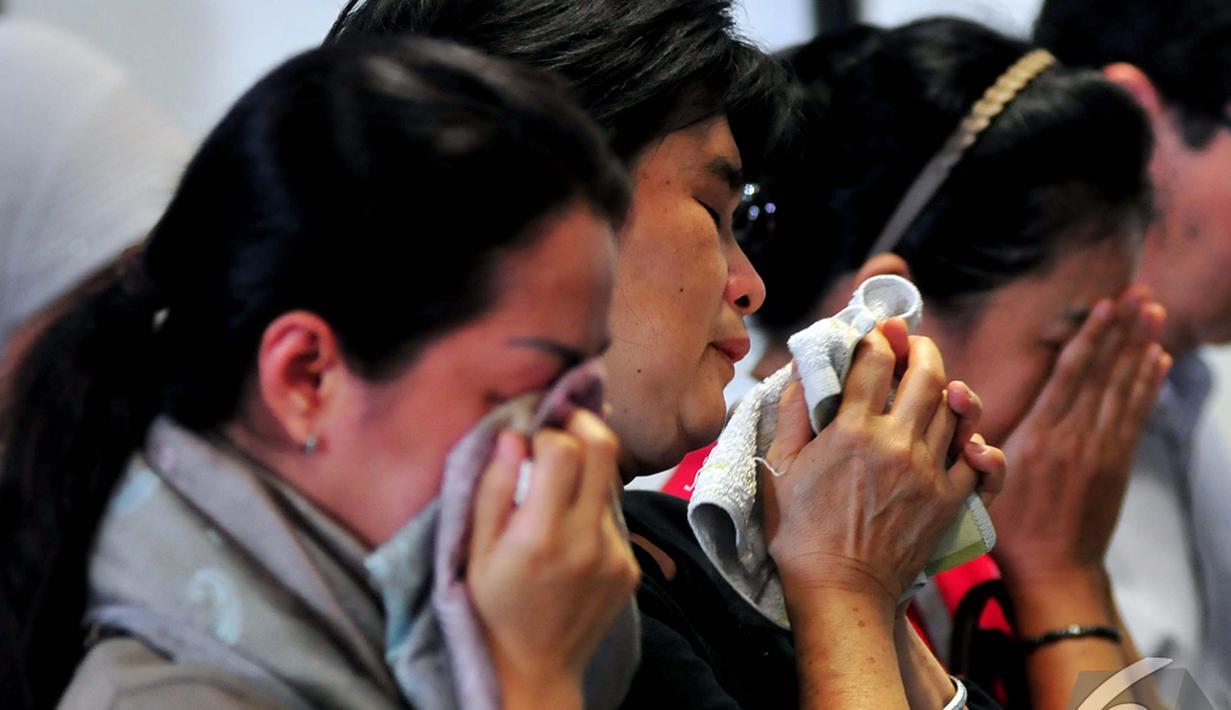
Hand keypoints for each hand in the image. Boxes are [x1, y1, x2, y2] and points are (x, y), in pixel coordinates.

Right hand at [467, 410, 639, 707]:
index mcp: (541, 536)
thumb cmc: (492, 609)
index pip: (564, 450)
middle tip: (561, 423)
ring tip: (556, 488)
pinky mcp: (631, 567)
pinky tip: (569, 533)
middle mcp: (587, 541)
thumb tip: (511, 435)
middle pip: (604, 448)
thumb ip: (493, 489)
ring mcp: (615, 554)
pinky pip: (614, 516)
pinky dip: (592, 508)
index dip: (546, 432)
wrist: (533, 671)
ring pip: (611, 481)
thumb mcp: (474, 552)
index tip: (530, 437)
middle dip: (583, 423)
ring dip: (587, 470)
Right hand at [762, 320, 1003, 609]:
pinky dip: (979, 442)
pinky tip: (966, 435)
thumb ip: (791, 413)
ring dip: (949, 386)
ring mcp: (930, 472)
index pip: (875, 361)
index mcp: (853, 430)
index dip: (876, 338)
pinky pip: (982, 460)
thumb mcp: (778, 468)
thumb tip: (801, 370)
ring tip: (938, 380)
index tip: (874, 333)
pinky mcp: (950, 500)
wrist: (840, 590)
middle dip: (921, 348)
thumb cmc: (799, 533)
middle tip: (912, 343)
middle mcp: (897, 443)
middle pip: (927, 374)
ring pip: (956, 410)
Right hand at [991, 287, 1169, 588]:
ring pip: (1124, 388)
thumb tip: (956, 399)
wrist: (1052, 570)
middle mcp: (1076, 439)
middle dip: (1122, 329)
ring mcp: (1102, 452)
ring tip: (1152, 311)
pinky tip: (1157, 359)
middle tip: (1138, 292)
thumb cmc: (1009, 529)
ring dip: (1140, 346)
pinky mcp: (1117, 465)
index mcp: (1041, 437)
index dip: (1090, 337)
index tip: (1104, 305)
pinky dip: (1148, 385)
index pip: (1071, 375)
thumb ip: (976, 437)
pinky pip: (1136, 415)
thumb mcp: (981, 480)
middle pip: (1104, 373)